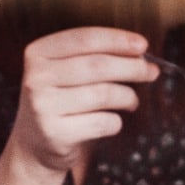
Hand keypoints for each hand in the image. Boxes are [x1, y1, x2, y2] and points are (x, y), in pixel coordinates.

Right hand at [0, 27, 158, 184]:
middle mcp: (36, 77)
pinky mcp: (55, 133)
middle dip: (132, 67)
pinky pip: (102, 122)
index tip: (143, 45)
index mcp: (38, 53)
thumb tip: (140, 51)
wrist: (34, 145)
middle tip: (150, 72)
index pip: (85, 39)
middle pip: (98, 66)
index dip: (118, 40)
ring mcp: (43, 106)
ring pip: (104, 94)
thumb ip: (93, 57)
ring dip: (127, 97)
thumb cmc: (60, 101)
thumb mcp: (63, 72)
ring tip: (132, 101)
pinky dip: (116, 121)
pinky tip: (113, 121)